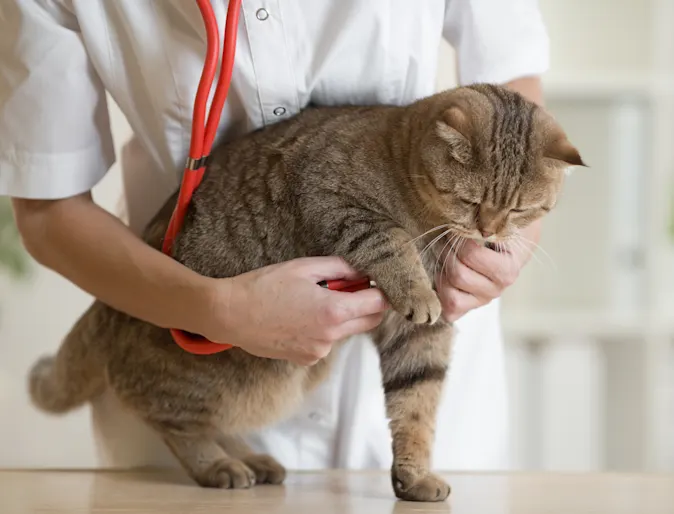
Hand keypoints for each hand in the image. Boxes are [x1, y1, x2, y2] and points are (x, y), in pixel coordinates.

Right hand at [201, 257, 388, 364]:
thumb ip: (340, 268)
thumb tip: (363, 271)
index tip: (378, 281)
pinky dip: (323, 329)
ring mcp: (319, 351)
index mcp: (334, 312)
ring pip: (346, 332)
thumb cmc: (263, 286)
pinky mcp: (306, 359)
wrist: (229, 315)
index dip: (382, 291)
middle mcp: (331, 337)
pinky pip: (326, 342)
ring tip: (313, 300)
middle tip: (352, 286)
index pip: (378, 304)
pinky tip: (299, 316)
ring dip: (342, 316)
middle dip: (368, 304)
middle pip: (370, 322)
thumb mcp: (304, 267)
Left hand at [436, 219, 541, 321]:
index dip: (456, 238)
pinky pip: (449, 310)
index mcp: (507, 269)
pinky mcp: (469, 307)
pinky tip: (443, 274)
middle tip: (446, 237)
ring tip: (444, 253)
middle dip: (446, 252)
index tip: (457, 226)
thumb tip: (462, 218)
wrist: (513, 242)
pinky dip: (441, 294)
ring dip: (441, 271)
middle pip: (457, 275)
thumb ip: (485, 221)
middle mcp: (497, 289)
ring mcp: (482, 300)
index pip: (470, 255)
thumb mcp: (499, 220)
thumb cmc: (502, 228)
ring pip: (450, 294)